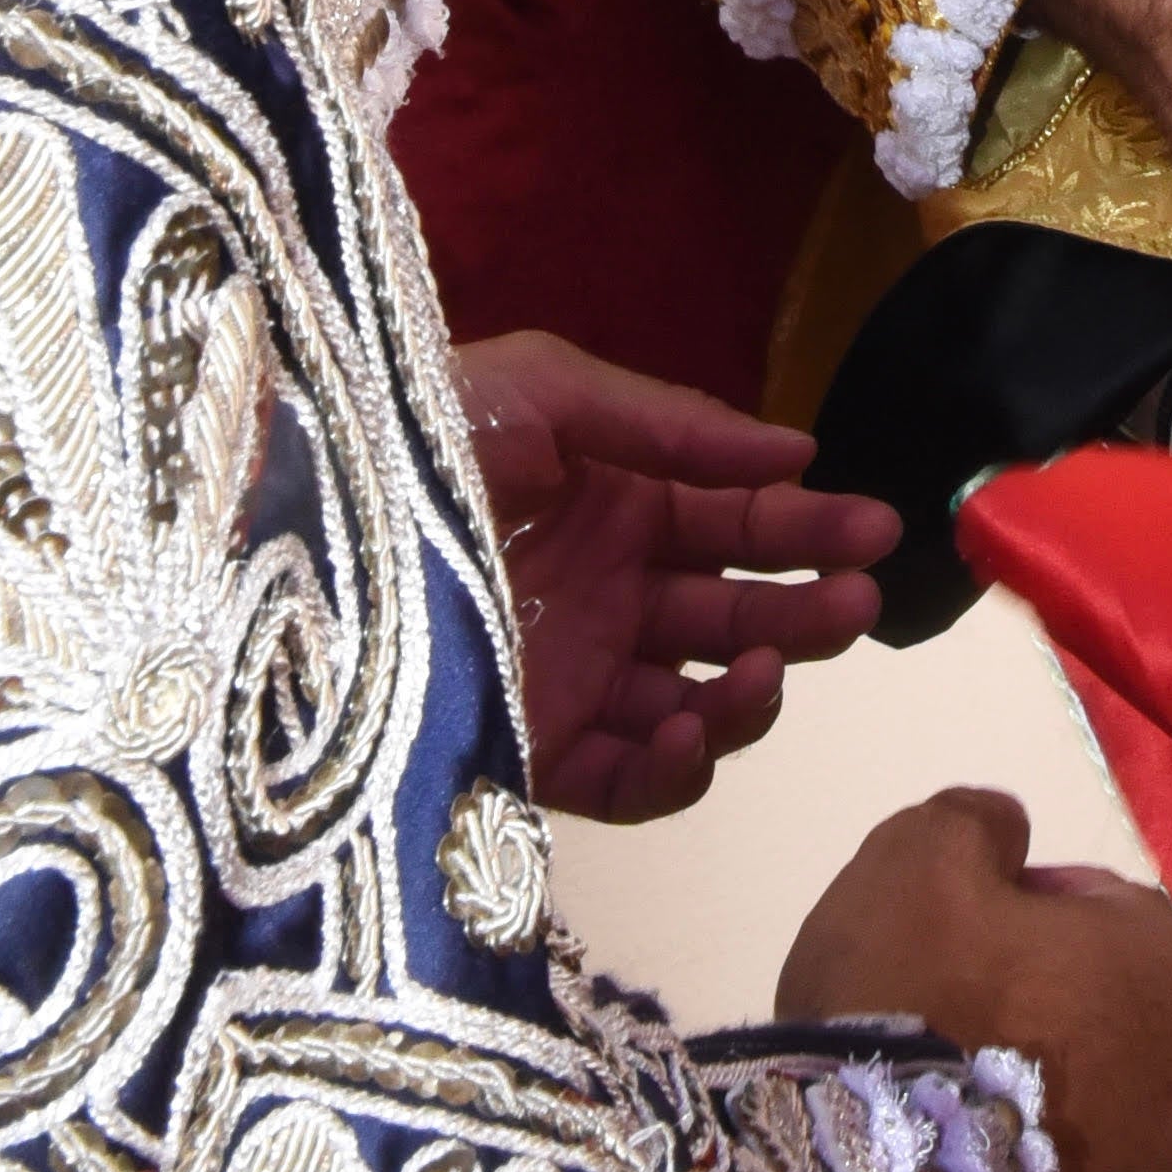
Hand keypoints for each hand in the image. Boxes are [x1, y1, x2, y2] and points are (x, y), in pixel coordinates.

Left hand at [452, 327, 897, 826]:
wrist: (296, 517)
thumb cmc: (418, 433)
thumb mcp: (546, 392)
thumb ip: (674, 425)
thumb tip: (796, 449)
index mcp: (616, 504)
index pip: (737, 523)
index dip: (810, 528)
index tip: (875, 532)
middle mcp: (606, 593)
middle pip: (734, 614)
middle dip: (804, 610)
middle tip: (853, 605)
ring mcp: (571, 675)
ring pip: (697, 701)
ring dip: (749, 692)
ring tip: (764, 669)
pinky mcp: (528, 750)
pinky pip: (627, 779)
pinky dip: (674, 766)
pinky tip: (687, 726)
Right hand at [779, 786, 1171, 1171]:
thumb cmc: (906, 1002)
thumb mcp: (919, 857)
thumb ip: (978, 824)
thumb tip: (1008, 835)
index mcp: (1171, 972)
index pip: (1120, 919)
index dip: (1038, 918)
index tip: (968, 941)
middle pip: (1123, 1031)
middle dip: (1056, 1024)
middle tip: (959, 1034)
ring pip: (1104, 1136)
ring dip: (1047, 1123)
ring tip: (950, 1129)